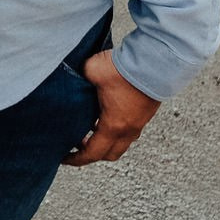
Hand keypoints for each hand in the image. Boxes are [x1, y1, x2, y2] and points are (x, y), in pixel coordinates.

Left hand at [62, 50, 158, 165]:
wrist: (154, 61)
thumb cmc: (125, 69)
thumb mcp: (91, 71)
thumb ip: (79, 78)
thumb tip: (73, 77)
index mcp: (113, 126)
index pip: (93, 153)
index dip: (77, 159)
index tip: (65, 158)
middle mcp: (129, 129)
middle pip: (110, 154)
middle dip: (92, 154)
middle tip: (77, 143)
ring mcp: (139, 122)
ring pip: (122, 142)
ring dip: (106, 141)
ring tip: (91, 128)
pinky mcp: (145, 112)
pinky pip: (130, 130)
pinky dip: (116, 130)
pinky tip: (106, 114)